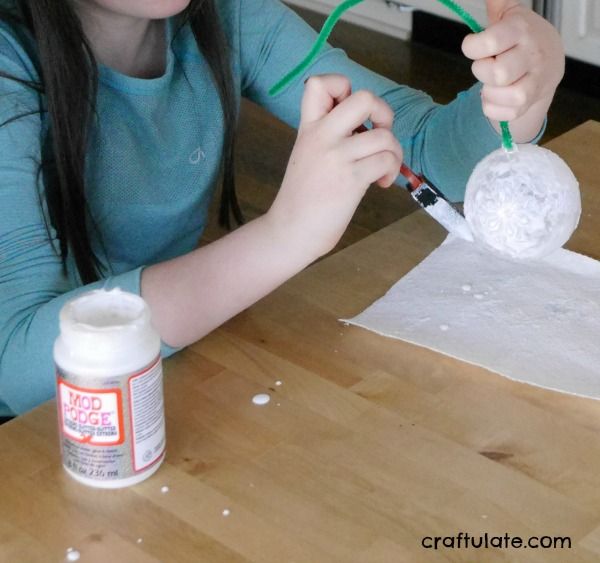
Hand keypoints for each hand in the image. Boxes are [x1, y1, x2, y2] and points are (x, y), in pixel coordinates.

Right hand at [267, 74, 402, 256]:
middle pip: (364, 98)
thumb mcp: (306, 154)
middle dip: (383, 112)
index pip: (319, 82)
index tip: (350, 114)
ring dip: (393, 152)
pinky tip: (380, 183)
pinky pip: (386, 160)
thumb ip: (328, 135)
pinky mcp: (351, 179)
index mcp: (308, 127)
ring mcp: (337, 157)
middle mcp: (322, 136)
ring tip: (382, 168)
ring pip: (384, 135)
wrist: (291, 230)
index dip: (344, 87)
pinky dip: (391, 170)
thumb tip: (366, 127)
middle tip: (379, 133)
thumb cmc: (302, 197)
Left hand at [462, 1, 563, 127]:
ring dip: (489, 93)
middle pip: (498, 73)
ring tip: (491, 83)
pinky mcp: (530, 102)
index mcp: (521, 30)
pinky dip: (493, 109)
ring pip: (508, 95)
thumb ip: (497, 2)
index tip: (472, 45)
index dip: (472, 46)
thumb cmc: (521, 39)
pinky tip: (495, 97)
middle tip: (485, 65)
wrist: (549, 62)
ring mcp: (535, 80)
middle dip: (482, 71)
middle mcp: (532, 55)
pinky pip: (507, 113)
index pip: (491, 41)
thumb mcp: (509, 15)